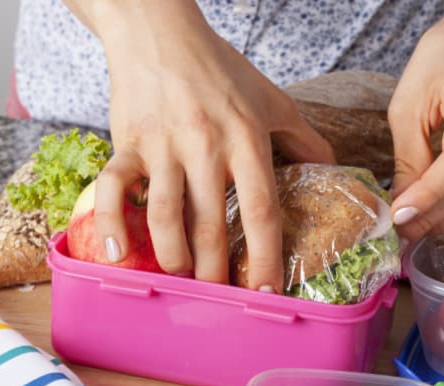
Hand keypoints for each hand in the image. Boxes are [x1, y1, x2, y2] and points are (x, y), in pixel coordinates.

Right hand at [86, 2, 334, 291]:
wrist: (160, 31)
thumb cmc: (220, 68)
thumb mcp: (272, 99)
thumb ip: (304, 136)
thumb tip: (333, 167)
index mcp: (245, 139)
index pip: (260, 209)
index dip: (265, 255)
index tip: (266, 290)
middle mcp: (205, 146)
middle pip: (211, 224)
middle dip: (216, 271)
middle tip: (220, 296)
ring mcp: (162, 145)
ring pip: (165, 216)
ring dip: (174, 257)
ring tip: (182, 277)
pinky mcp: (126, 143)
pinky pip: (112, 188)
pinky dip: (110, 224)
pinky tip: (118, 254)